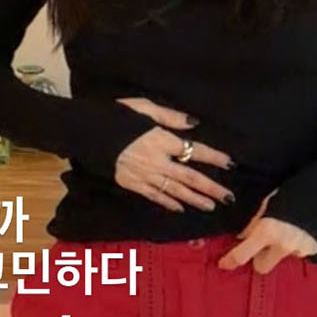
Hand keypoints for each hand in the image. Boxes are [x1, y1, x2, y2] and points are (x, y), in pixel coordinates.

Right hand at [114, 98, 234, 213]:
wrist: (85, 132)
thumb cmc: (115, 115)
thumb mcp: (144, 107)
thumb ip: (170, 117)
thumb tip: (194, 124)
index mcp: (161, 140)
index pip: (195, 150)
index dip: (214, 158)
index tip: (230, 164)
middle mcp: (157, 161)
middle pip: (189, 177)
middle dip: (211, 188)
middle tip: (228, 197)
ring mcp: (144, 175)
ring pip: (175, 190)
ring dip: (195, 199)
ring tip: (211, 206)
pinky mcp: (131, 184)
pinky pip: (154, 196)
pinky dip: (168, 203)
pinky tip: (181, 208)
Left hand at [217, 195, 316, 272]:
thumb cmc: (294, 191)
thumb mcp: (269, 203)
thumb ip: (254, 223)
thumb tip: (241, 237)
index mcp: (267, 231)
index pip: (242, 255)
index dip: (230, 261)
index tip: (223, 264)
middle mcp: (282, 245)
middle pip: (261, 267)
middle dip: (259, 259)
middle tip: (262, 246)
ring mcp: (299, 250)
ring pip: (281, 257)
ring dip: (281, 248)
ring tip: (289, 229)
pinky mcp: (314, 251)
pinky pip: (298, 252)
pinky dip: (297, 244)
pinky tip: (302, 230)